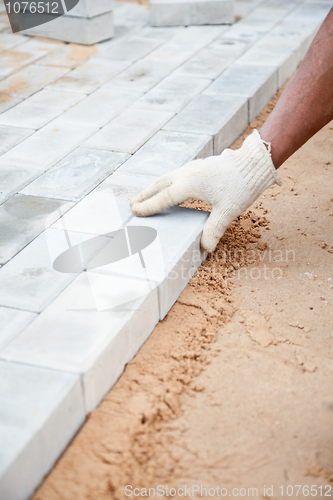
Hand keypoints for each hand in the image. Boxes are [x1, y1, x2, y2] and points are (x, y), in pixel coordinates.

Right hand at [130, 130, 281, 252]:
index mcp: (189, 184)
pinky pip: (175, 175)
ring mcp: (192, 168)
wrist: (254, 162)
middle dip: (144, 195)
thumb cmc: (241, 185)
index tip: (135, 212)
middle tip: (130, 204)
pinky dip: (165, 182)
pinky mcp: (199, 166)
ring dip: (153, 187)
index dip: (148, 206)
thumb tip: (205, 248)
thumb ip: (214, 229)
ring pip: (166, 178)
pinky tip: (168, 187)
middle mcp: (187, 174)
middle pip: (159, 185)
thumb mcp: (228, 211)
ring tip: (143, 195)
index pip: (163, 198)